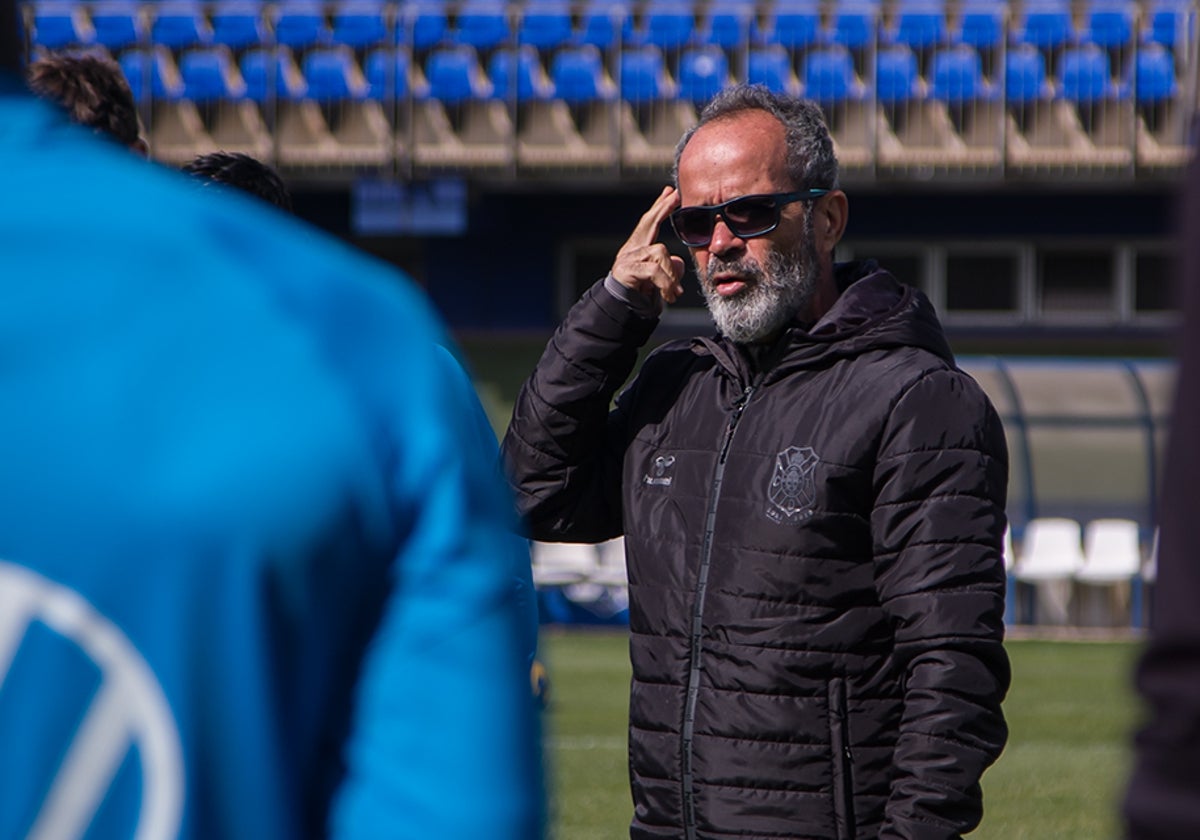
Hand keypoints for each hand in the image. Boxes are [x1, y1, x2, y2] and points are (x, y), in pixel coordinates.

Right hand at [611, 186, 685, 303]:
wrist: (619, 312)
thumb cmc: (640, 297)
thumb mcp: (660, 280)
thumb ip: (670, 268)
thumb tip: (678, 261)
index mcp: (638, 249)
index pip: (649, 223)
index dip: (659, 207)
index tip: (669, 191)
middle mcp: (631, 249)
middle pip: (647, 222)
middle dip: (662, 208)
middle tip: (675, 195)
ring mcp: (627, 258)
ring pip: (660, 252)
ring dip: (672, 275)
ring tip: (676, 293)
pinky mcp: (626, 269)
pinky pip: (653, 270)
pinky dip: (666, 283)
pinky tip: (670, 294)